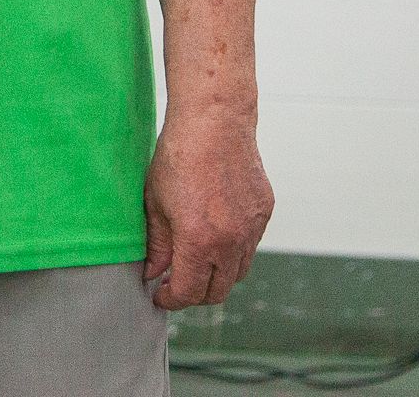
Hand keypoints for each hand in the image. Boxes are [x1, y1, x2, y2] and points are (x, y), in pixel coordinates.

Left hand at [143, 107, 271, 310]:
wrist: (215, 120)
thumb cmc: (180, 155)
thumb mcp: (156, 202)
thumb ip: (157, 245)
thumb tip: (154, 272)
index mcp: (199, 241)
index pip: (189, 292)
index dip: (170, 299)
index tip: (159, 294)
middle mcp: (230, 241)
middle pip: (218, 292)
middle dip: (194, 294)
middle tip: (175, 282)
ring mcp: (251, 228)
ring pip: (238, 272)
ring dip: (217, 275)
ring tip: (196, 259)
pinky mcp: (264, 212)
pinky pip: (250, 245)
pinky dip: (234, 250)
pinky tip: (215, 231)